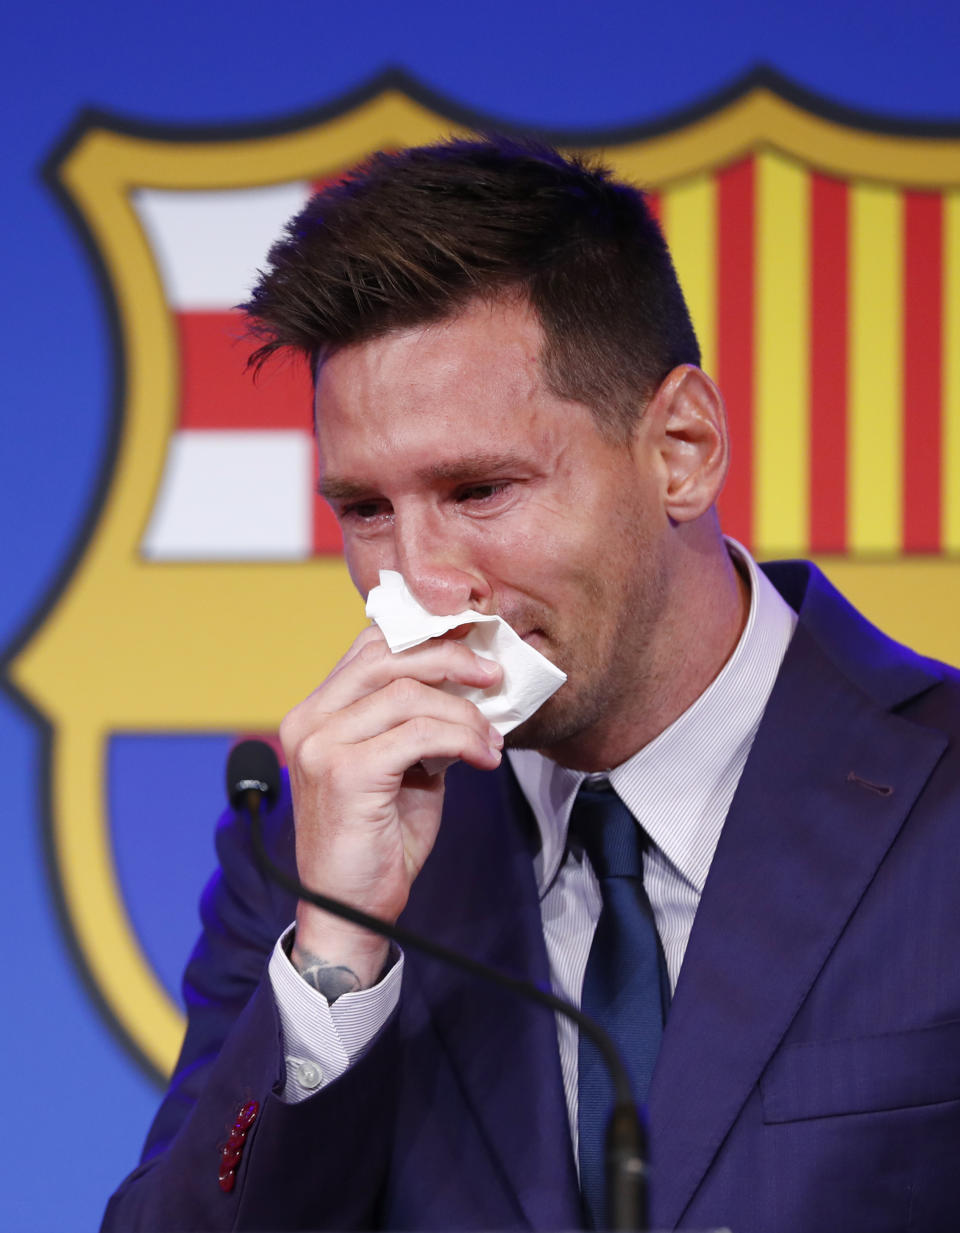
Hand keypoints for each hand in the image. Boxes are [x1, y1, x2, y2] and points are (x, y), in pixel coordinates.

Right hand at [279, 625, 503, 992]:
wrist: (351, 913)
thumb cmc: (378, 840)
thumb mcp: (401, 765)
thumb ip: (417, 721)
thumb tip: (468, 684)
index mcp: (316, 712)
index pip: (369, 647)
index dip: (424, 635)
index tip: (472, 643)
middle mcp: (309, 720)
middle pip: (388, 657)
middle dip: (450, 659)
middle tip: (492, 677)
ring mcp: (321, 744)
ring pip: (409, 694)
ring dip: (464, 714)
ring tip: (490, 740)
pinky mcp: (344, 772)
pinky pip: (419, 733)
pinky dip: (461, 739)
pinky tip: (482, 758)